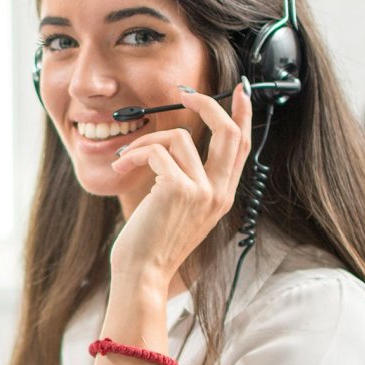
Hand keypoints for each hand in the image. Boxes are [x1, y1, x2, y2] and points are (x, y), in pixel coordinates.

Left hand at [109, 79, 253, 284]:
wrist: (142, 274)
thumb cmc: (151, 244)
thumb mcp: (178, 210)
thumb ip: (187, 180)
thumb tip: (176, 145)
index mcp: (222, 196)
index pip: (242, 146)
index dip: (243, 115)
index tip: (240, 91)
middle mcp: (218, 192)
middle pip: (228, 131)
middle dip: (207, 104)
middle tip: (184, 92)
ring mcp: (202, 191)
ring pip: (178, 138)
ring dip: (145, 142)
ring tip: (125, 160)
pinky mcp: (179, 189)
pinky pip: (156, 151)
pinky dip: (134, 154)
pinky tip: (121, 168)